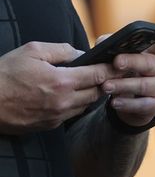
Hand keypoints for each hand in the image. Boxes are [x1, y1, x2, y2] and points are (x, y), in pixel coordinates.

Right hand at [0, 41, 114, 133]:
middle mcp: (64, 102)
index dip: (112, 69)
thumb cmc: (4, 74)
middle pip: (97, 93)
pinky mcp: (48, 126)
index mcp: (62, 82)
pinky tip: (68, 96)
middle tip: (107, 73)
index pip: (99, 75)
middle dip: (103, 82)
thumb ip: (61, 51)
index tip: (121, 65)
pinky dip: (74, 105)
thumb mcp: (31, 52)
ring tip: (88, 83)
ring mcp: (56, 117)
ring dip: (89, 95)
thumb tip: (81, 54)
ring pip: (85, 105)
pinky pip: (70, 115)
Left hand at [100, 25, 154, 126]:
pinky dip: (127, 104)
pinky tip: (114, 102)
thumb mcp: (118, 57)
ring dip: (123, 85)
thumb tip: (103, 43)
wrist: (129, 102)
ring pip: (144, 85)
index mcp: (153, 53)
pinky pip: (142, 104)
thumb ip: (112, 46)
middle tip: (116, 62)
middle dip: (132, 61)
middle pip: (149, 63)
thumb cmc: (124, 73)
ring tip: (106, 86)